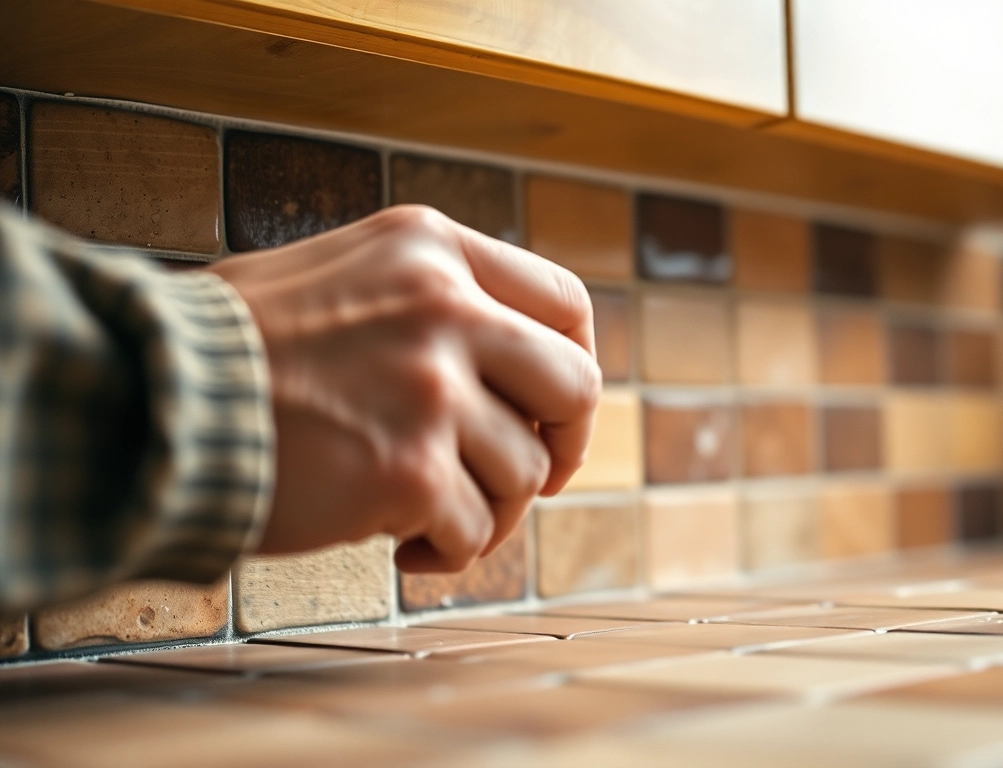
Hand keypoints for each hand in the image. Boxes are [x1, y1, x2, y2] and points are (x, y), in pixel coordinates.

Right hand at [208, 205, 599, 571]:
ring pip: (525, 472)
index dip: (574, 366)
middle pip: (576, 388)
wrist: (144, 398)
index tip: (552, 412)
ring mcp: (431, 388)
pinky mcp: (409, 469)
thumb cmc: (234, 350)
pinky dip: (447, 550)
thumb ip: (433, 302)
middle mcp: (445, 307)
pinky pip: (475, 530)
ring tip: (422, 515)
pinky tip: (398, 544)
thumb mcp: (345, 276)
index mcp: (432, 250)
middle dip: (565, 447)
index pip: (566, 302)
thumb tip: (517, 369)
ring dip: (486, 509)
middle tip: (529, 480)